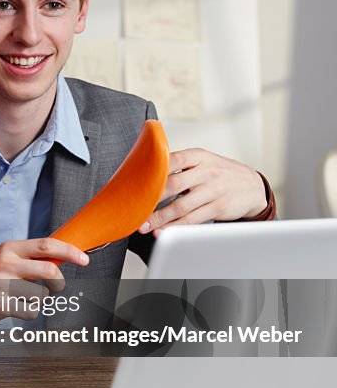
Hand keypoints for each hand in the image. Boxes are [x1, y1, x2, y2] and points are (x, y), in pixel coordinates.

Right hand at [0, 238, 88, 323]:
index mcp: (9, 248)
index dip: (70, 252)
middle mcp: (5, 263)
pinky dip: (27, 312)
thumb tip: (63, 256)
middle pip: (50, 271)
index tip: (84, 259)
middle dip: (59, 283)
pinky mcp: (0, 303)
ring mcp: (2, 283)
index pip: (47, 245)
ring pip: (42, 295)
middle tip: (56, 286)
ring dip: (37, 299)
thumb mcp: (4, 258)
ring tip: (21, 297)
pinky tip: (13, 307)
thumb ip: (29, 256)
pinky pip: (31, 311)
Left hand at [139, 148, 267, 234]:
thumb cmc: (219, 173)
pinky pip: (193, 219)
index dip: (153, 170)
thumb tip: (144, 172)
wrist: (252, 186)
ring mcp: (214, 189)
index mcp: (198, 156)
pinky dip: (176, 227)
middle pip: (173, 184)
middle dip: (151, 198)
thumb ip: (178, 164)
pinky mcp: (219, 207)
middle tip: (134, 209)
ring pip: (181, 206)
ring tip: (144, 226)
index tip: (135, 182)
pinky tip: (162, 231)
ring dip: (160, 218)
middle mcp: (207, 171)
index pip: (173, 159)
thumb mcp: (203, 160)